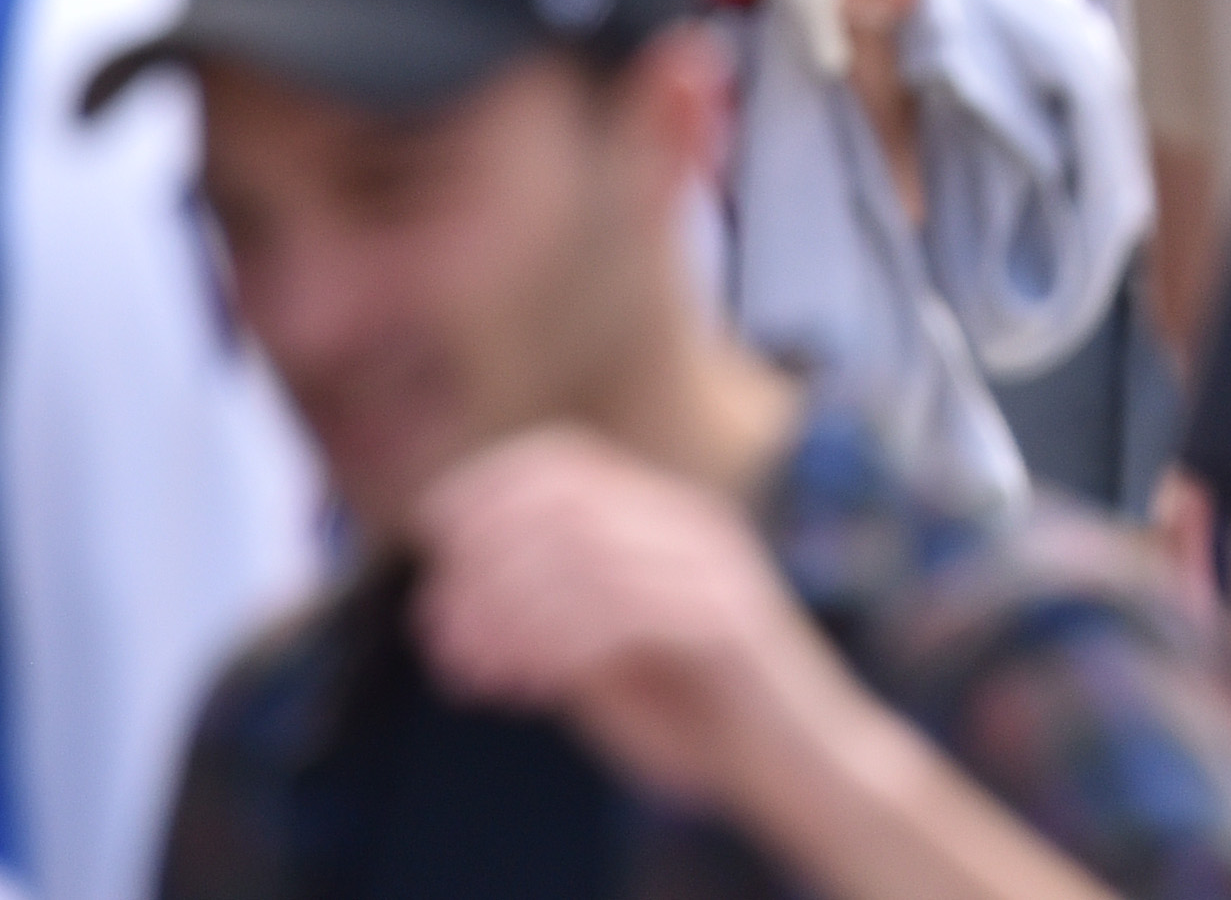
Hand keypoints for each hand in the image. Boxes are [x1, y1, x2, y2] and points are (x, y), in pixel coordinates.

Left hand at [409, 429, 855, 812]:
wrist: (802, 772)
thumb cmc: (700, 719)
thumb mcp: (605, 658)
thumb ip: (549, 617)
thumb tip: (457, 590)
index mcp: (664, 517)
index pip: (565, 458)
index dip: (487, 484)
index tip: (428, 531)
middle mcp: (690, 525)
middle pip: (564, 500)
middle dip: (485, 559)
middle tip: (438, 627)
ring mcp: (713, 569)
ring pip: (585, 554)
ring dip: (509, 611)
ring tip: (468, 667)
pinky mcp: (726, 625)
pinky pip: (622, 614)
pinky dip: (558, 646)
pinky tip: (526, 685)